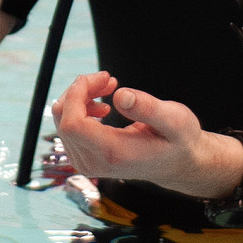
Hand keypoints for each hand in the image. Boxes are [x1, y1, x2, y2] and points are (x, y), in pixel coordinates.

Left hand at [53, 73, 242, 199]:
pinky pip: (68, 127)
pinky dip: (81, 108)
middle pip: (64, 118)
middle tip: (110, 78)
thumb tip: (120, 96)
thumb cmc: (179, 140)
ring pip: (63, 120)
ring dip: (82, 97)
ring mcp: (86, 163)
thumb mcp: (175, 120)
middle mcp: (94, 163)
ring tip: (109, 88)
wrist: (177, 164)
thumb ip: (149, 108)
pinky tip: (103, 105)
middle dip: (82, 89)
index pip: (72, 123)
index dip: (78, 93)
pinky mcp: (83, 158)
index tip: (103, 77)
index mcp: (113, 153)